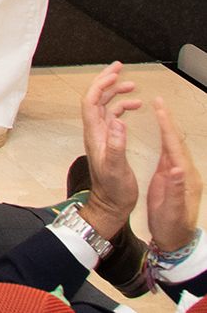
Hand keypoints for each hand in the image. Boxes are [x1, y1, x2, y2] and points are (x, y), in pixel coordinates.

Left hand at [77, 62, 140, 240]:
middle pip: (96, 98)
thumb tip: (118, 121)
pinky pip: (113, 117)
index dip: (99, 84)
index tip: (114, 73)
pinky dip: (123, 108)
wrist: (110, 205)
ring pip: (105, 106)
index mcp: (94, 134)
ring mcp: (102, 136)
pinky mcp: (109, 141)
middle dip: (106, 81)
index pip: (91, 101)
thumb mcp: (116, 168)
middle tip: (121, 69)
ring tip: (133, 87)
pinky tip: (134, 108)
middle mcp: (95, 132)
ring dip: (116, 94)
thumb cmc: (113, 190)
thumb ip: (117, 145)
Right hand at [147, 97, 202, 252]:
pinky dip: (165, 138)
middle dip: (167, 120)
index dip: (166, 126)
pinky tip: (160, 134)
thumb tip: (176, 168)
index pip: (174, 146)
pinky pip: (169, 152)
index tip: (159, 107)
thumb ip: (175, 189)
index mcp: (183, 177)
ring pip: (173, 145)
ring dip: (166, 127)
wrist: (176, 240)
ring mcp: (180, 174)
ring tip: (159, 111)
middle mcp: (184, 172)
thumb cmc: (171, 226)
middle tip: (158, 101)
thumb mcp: (171, 209)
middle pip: (175, 141)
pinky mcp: (174, 177)